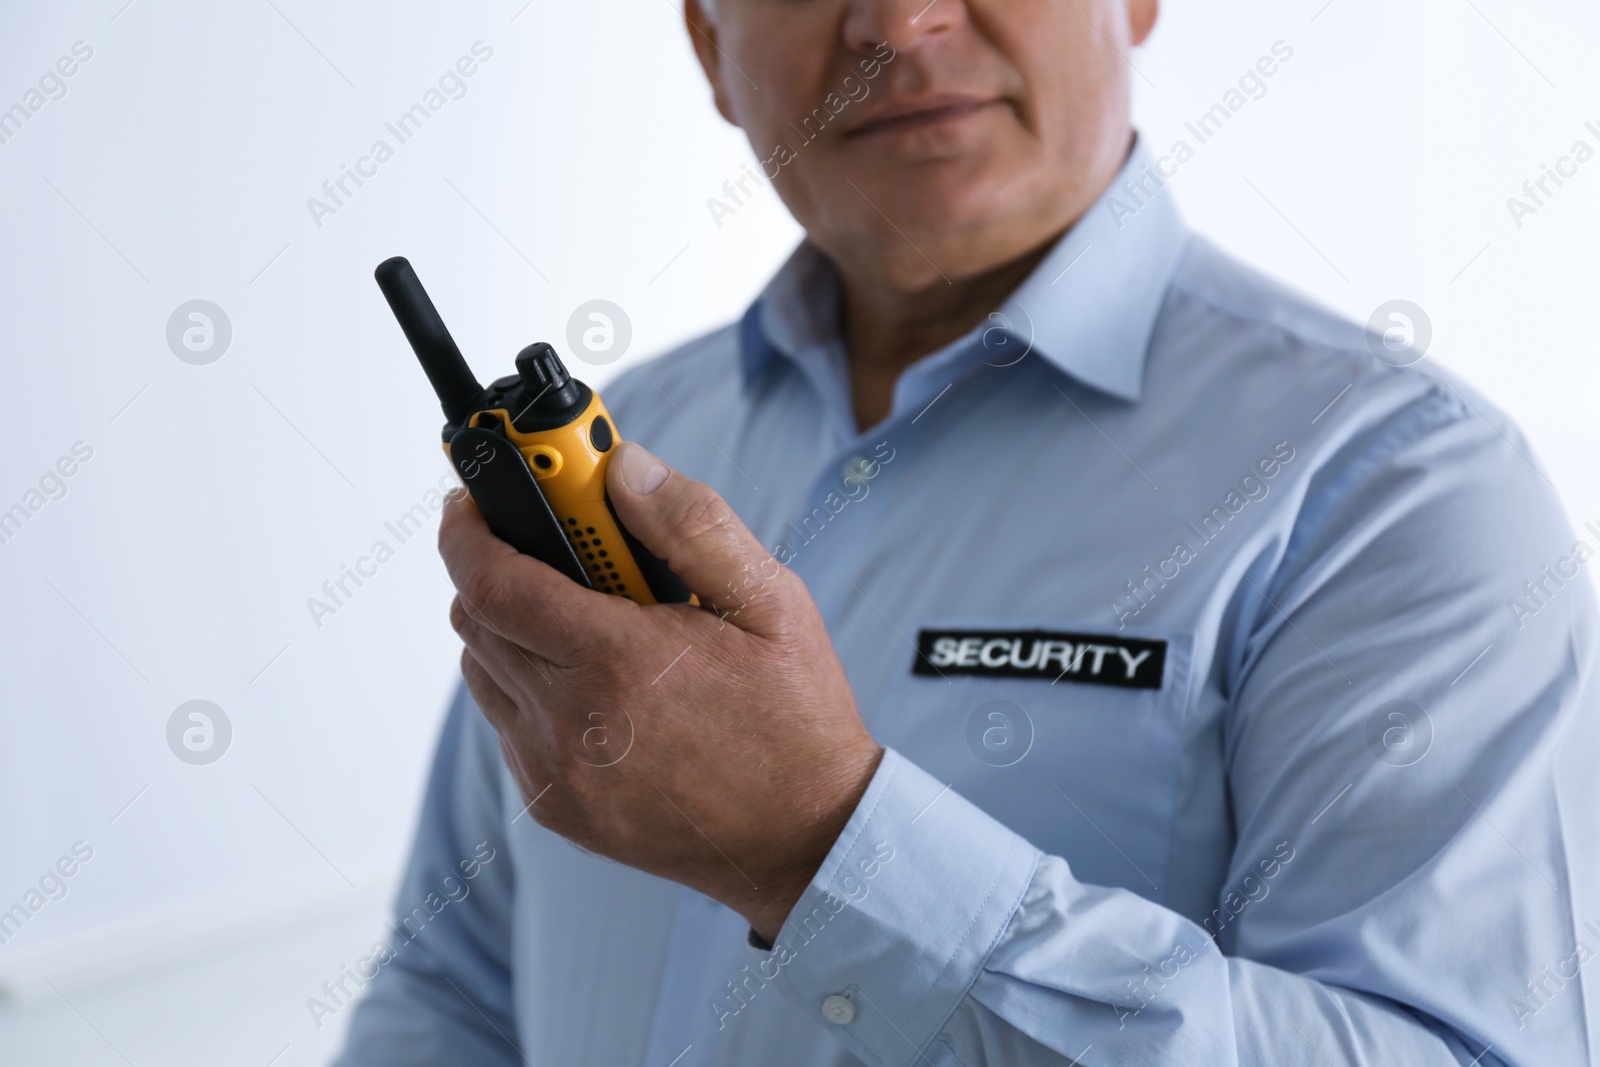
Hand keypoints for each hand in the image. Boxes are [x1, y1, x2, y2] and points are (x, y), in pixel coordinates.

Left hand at [440, 442, 883, 941]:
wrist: (805, 836)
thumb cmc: (794, 717)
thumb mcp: (770, 603)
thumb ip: (692, 525)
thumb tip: (624, 469)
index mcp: (619, 662)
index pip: (493, 582)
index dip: (468, 531)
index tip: (473, 500)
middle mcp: (570, 723)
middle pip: (474, 620)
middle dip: (492, 567)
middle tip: (545, 547)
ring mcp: (555, 772)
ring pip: (481, 672)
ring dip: (508, 629)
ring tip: (578, 617)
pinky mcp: (555, 806)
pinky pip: (506, 725)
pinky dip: (526, 688)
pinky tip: (591, 681)